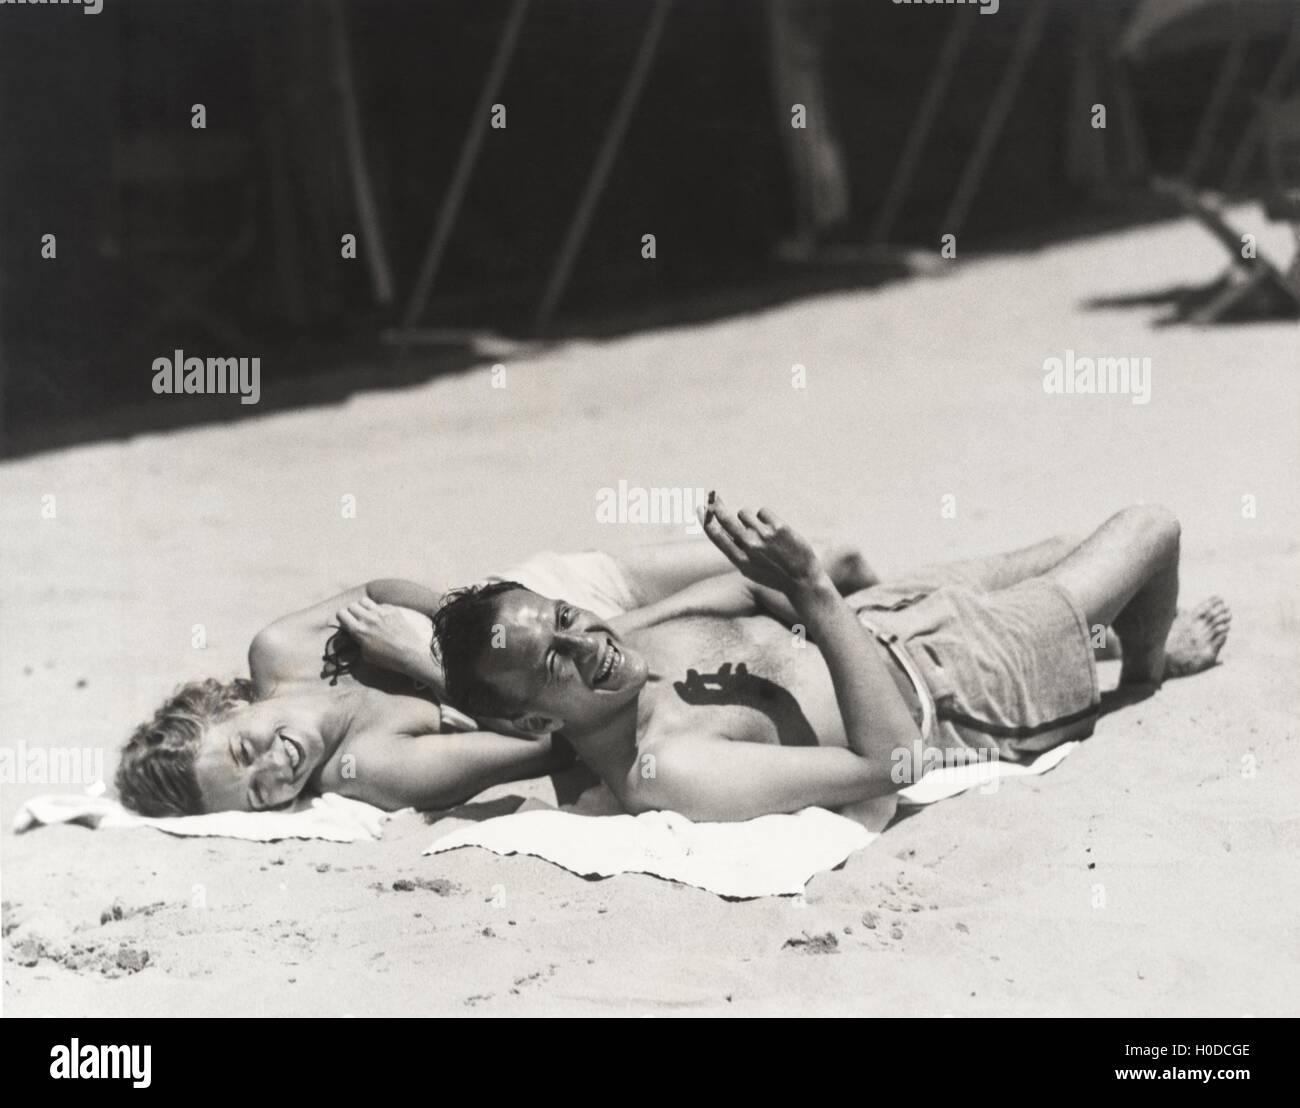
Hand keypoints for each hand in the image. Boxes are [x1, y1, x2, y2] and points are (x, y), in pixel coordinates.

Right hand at [336, 598, 434, 676]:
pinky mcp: (392, 609)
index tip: (346, 622)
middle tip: (357, 619)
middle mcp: (368, 618)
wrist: (411, 653)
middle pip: (352, 605)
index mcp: (359, 630)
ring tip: (368, 616)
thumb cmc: (388, 658)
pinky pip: (379, 604)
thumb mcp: (367, 655)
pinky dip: (378, 609)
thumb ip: (358, 642)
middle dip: (352, 612)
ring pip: (364, 600)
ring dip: (363, 607)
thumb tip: (354, 635)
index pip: (341, 613)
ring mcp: (381, 612)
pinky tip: (383, 618)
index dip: (342, 618)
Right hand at [698, 493, 828, 598]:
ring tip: (762, 531)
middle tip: (713, 495)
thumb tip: (724, 527)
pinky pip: (763, 512)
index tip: (700, 507)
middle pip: (726, 518)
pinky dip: (766, 518)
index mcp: (739, 559)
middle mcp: (749, 546)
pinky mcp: (778, 527)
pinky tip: (775, 530)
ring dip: (750, 518)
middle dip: (717, 506)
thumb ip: (736, 550)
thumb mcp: (749, 569)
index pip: (716, 535)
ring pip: (745, 513)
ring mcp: (764, 535)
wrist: (802, 580)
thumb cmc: (774, 575)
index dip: (706, 520)